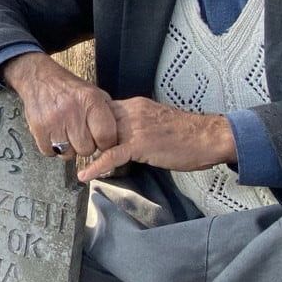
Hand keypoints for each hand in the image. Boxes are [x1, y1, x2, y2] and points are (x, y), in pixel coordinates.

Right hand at [0, 52, 116, 158]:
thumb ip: (106, 112)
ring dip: (68, 148)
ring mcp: (54, 121)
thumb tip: (118, 135)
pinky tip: (54, 134)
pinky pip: (50, 152)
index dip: (105, 143)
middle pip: (87, 149)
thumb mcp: (93, 92)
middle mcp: (73, 111)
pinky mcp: (39, 128)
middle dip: (86, 146)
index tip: (101, 141)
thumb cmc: (69, 87)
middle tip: (81, 134)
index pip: (106, 137)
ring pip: (68, 154)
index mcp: (90, 100)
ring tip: (66, 134)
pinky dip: (52, 148)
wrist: (38, 77)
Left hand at [77, 97, 236, 181]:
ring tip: (74, 162)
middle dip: (85, 136)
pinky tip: (86, 175)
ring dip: (88, 151)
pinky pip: (112, 155)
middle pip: (97, 122)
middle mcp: (131, 112)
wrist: (208, 136)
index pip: (103, 110)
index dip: (90, 123)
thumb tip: (122, 135)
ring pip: (102, 137)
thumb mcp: (155, 120)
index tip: (80, 132)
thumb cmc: (187, 132)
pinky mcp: (140, 144)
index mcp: (135, 105)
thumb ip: (136, 123)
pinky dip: (97, 166)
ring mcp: (135, 128)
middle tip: (72, 150)